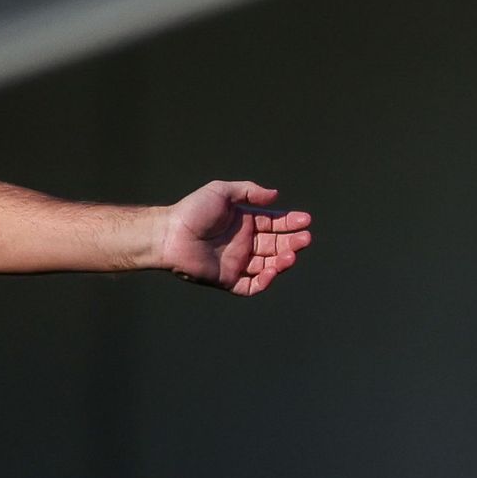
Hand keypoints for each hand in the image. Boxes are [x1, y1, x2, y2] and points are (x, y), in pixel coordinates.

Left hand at [155, 181, 313, 295]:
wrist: (170, 234)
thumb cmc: (192, 211)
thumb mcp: (222, 192)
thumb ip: (249, 191)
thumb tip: (275, 196)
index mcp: (245, 223)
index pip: (275, 224)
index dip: (291, 223)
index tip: (305, 220)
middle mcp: (243, 243)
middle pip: (276, 246)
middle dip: (292, 242)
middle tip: (305, 239)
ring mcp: (236, 263)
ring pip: (267, 266)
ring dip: (282, 261)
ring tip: (291, 255)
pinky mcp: (227, 280)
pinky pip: (250, 286)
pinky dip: (264, 282)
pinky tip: (273, 270)